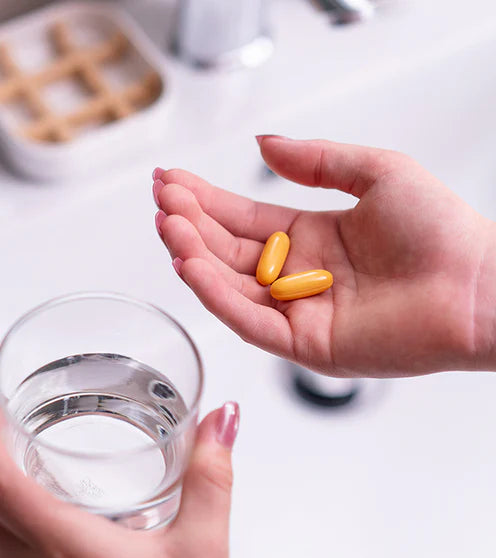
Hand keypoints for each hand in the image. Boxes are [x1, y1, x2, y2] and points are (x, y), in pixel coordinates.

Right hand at [154, 136, 495, 376]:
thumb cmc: (442, 232)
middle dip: (191, 225)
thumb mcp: (376, 172)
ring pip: (230, 287)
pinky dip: (217, 295)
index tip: (172, 182)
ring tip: (169, 227)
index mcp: (310, 238)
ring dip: (195, 257)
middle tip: (161, 201)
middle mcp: (296, 277)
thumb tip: (263, 144)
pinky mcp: (303, 345)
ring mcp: (296, 313)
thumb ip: (317, 160)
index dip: (205, 200)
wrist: (478, 285)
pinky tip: (192, 266)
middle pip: (228, 252)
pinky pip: (250, 320)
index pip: (243, 219)